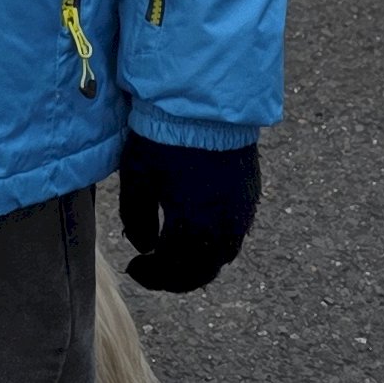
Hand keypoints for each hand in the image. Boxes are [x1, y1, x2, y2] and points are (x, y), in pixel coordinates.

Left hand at [116, 131, 259, 292]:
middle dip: (175, 278)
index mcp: (193, 227)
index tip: (134, 268)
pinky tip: (196, 231)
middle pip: (201, 272)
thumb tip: (144, 246)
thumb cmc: (164, 138)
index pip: (171, 270)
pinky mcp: (250, 196)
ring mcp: (241, 213)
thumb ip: (136, 219)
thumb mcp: (137, 179)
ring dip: (197, 263)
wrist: (204, 104)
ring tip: (174, 254)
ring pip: (222, 256)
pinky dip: (213, 243)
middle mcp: (223, 228)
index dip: (150, 275)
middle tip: (154, 270)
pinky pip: (234, 234)